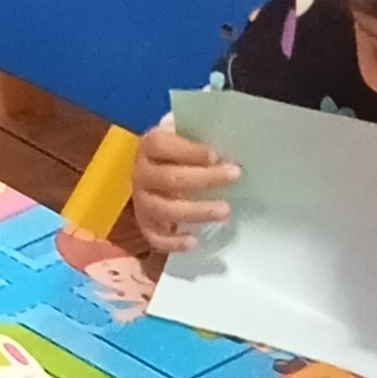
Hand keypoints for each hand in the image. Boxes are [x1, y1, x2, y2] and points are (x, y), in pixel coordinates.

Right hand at [131, 120, 236, 255]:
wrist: (155, 170)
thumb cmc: (179, 151)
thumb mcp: (186, 135)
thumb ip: (201, 135)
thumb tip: (233, 135)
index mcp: (150, 146)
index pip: (162, 146)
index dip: (188, 151)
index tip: (215, 155)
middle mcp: (141, 174)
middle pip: (169, 179)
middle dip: (204, 179)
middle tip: (235, 176)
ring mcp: (141, 201)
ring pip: (164, 210)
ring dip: (196, 211)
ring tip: (225, 210)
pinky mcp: (145, 224)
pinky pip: (154, 237)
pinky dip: (172, 242)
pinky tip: (194, 242)